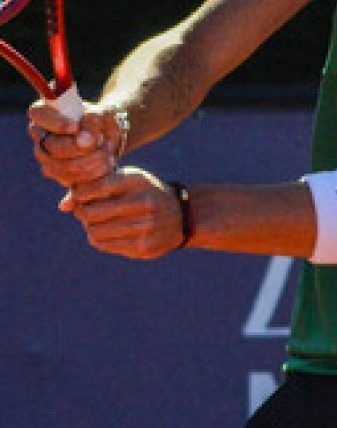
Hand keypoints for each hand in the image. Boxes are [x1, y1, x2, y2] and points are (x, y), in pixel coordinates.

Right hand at [27, 99, 124, 186]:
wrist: (108, 139)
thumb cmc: (102, 121)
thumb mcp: (103, 114)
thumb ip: (94, 118)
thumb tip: (85, 121)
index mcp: (45, 113)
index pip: (38, 114)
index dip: (57, 123)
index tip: (76, 127)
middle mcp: (40, 135)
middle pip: (53, 146)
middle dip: (82, 146)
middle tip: (102, 141)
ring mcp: (45, 156)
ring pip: (63, 165)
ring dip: (91, 160)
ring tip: (108, 151)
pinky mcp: (55, 172)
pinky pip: (70, 178)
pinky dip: (92, 173)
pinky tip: (106, 164)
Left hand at [63, 166, 184, 259]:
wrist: (183, 216)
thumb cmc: (146, 193)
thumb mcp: (129, 180)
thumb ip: (96, 186)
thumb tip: (63, 206)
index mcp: (140, 182)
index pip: (98, 186)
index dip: (81, 193)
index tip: (80, 195)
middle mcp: (145, 203)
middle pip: (92, 212)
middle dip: (82, 212)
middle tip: (85, 211)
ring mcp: (145, 227)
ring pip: (95, 232)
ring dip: (90, 227)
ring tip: (96, 222)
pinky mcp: (143, 247)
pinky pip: (105, 245)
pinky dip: (99, 239)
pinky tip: (107, 232)